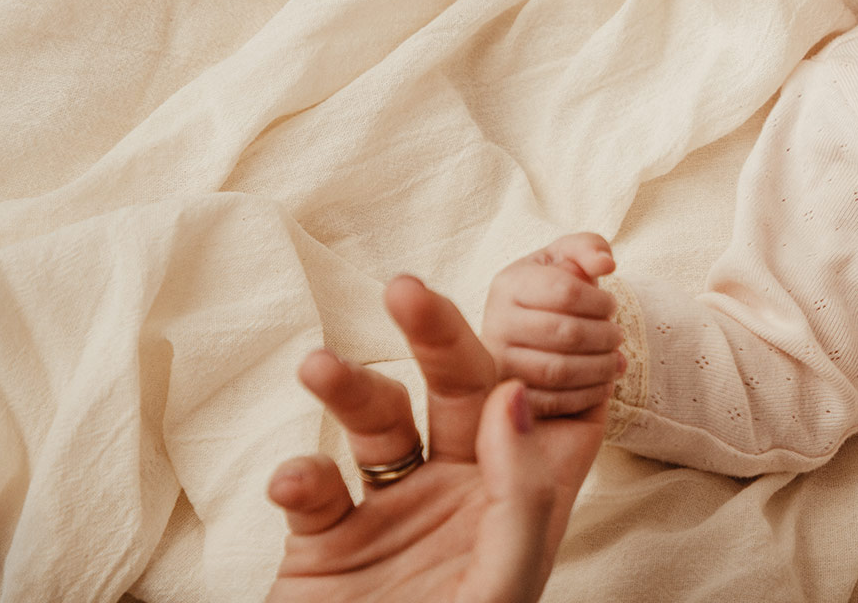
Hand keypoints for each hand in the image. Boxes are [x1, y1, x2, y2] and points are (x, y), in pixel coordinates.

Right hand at [266, 276, 604, 602]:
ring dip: (348, 389)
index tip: (558, 284)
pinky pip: (312, 490)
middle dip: (437, 337)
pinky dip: (299, 479)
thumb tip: (512, 394)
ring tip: (317, 367)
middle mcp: (462, 492)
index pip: (553, 409)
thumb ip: (520, 494)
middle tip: (407, 288)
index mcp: (523, 502)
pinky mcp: (323, 543)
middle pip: (458, 392)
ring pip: (376, 423)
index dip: (561, 348)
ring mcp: (391, 511)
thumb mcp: (500, 588)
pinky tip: (296, 485)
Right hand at [483, 233, 626, 417]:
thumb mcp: (567, 258)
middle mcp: (496, 322)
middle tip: (617, 337)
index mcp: (509, 284)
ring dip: (599, 368)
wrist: (524, 328)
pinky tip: (602, 386)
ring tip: (616, 362)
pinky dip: (585, 397)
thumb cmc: (552, 289)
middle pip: (565, 333)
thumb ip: (589, 248)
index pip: (565, 291)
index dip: (600, 301)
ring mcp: (496, 362)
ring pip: (558, 370)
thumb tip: (606, 264)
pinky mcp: (505, 397)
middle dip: (604, 336)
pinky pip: (551, 403)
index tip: (612, 307)